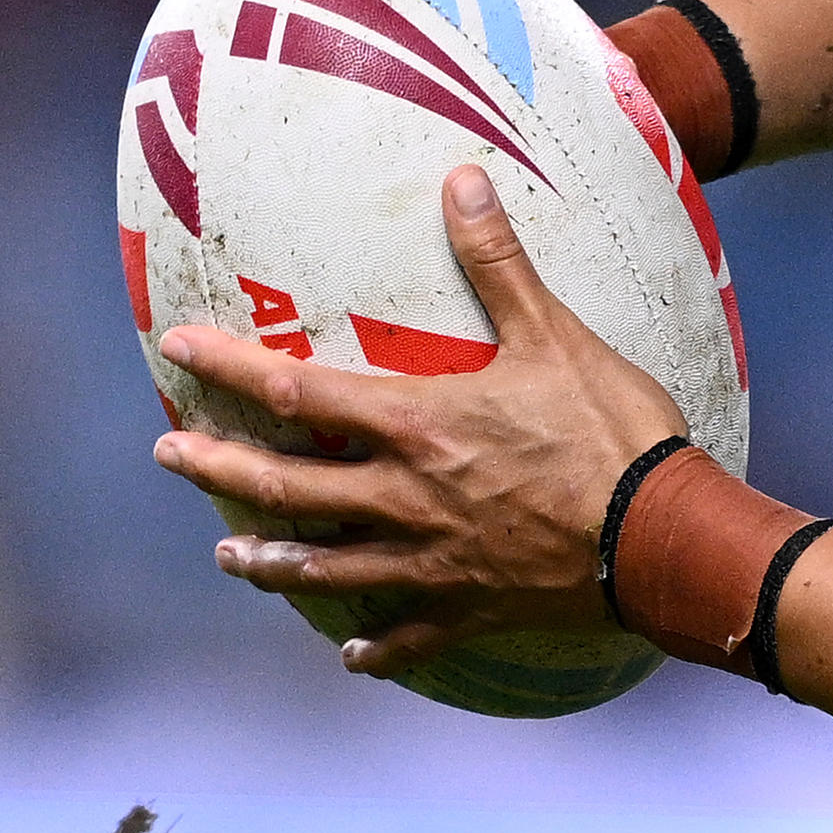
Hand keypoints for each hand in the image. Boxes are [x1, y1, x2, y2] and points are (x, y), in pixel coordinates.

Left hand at [151, 165, 693, 675]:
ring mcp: (433, 558)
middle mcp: (406, 496)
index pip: (298, 393)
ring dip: (269, 561)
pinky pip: (411, 635)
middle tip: (168, 454)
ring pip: (325, 567)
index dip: (229, 365)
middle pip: (285, 487)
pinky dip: (378, 647)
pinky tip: (353, 654)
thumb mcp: (558, 335)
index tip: (176, 346)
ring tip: (229, 556)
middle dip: (217, 468)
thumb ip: (499, 262)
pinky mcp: (473, 604)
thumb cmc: (613, 430)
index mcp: (419, 427)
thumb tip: (462, 178)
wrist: (665, 534)